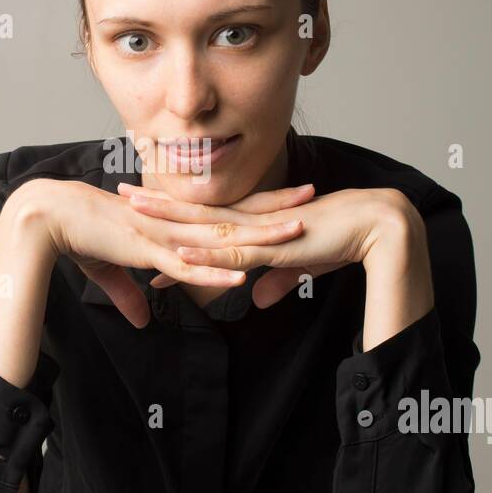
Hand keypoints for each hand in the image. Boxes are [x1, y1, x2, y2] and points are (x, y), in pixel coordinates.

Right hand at [15, 178, 305, 327]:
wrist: (49, 218)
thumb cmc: (78, 236)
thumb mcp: (111, 270)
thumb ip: (131, 294)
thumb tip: (143, 319)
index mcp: (171, 222)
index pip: (224, 210)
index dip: (258, 204)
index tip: (288, 198)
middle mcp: (175, 224)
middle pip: (235, 215)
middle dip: (275, 207)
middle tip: (313, 197)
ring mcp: (165, 237)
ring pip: (221, 236)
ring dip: (258, 236)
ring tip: (294, 233)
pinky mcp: (147, 253)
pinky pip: (188, 266)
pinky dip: (215, 271)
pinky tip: (241, 275)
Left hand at [118, 182, 419, 309]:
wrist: (373, 226)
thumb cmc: (339, 241)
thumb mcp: (297, 265)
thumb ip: (274, 279)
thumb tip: (256, 298)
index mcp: (252, 221)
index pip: (203, 220)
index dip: (172, 216)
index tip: (141, 211)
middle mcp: (249, 220)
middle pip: (193, 212)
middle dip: (155, 206)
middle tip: (118, 194)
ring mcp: (259, 231)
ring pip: (204, 227)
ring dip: (168, 220)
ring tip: (133, 211)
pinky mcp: (273, 247)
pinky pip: (232, 252)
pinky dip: (204, 254)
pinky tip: (179, 254)